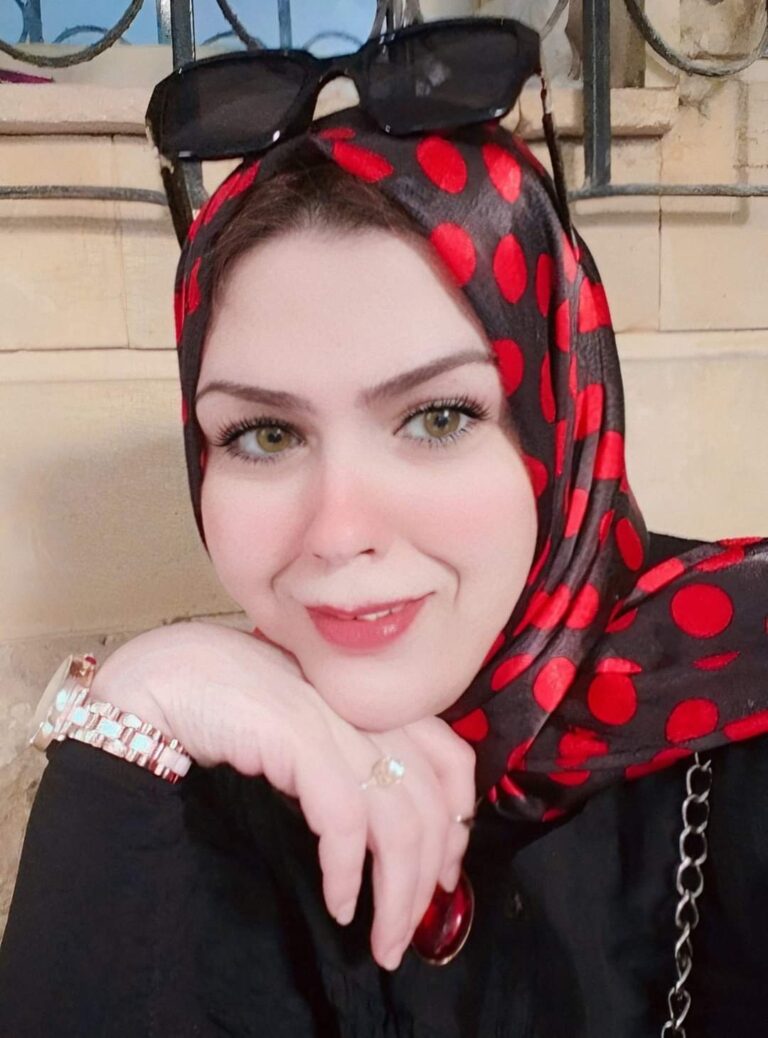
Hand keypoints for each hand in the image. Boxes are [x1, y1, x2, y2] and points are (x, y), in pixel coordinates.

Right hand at [91, 620, 475, 969]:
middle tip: (406, 932)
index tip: (445, 871)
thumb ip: (349, 757)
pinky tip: (339, 904)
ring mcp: (337, 720)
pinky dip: (347, 873)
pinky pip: (345, 820)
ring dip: (396, 895)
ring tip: (381, 940)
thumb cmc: (236, 702)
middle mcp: (367, 708)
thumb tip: (378, 831)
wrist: (171, 673)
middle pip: (432, 803)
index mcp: (375, 700)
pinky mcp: (301, 736)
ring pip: (399, 821)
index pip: (453, 759)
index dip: (459, 820)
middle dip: (427, 880)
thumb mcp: (311, 728)